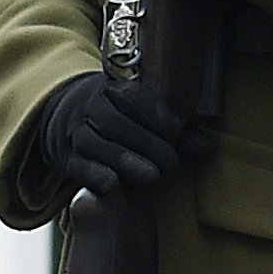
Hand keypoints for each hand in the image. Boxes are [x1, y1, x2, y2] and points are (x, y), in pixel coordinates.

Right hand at [36, 71, 187, 199]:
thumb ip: (175, 132)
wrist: (64, 118)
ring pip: (95, 143)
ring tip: (151, 176)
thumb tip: (209, 146)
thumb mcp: (141, 115)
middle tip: (169, 162)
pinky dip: (94, 174)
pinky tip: (113, 183)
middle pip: (115, 123)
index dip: (157, 117)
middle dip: (146, 143)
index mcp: (113, 89)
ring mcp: (73, 132)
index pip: (135, 98)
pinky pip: (77, 165)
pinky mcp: (64, 158)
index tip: (175, 133)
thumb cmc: (116, 118)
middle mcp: (89, 107)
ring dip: (125, 160)